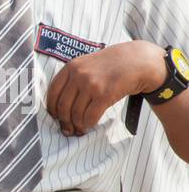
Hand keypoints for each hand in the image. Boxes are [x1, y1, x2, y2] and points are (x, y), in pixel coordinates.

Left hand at [46, 41, 163, 136]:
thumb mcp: (86, 65)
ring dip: (77, 125)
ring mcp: (92, 84)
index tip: (56, 117)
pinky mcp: (105, 94)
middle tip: (68, 129)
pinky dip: (88, 124)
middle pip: (63, 107)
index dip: (52, 109)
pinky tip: (90, 125)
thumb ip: (72, 80)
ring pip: (76, 114)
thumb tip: (58, 109)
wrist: (138, 61)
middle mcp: (79, 75)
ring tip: (80, 129)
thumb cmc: (110, 66)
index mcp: (71, 67)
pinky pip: (90, 116)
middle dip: (64, 122)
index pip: (52, 93)